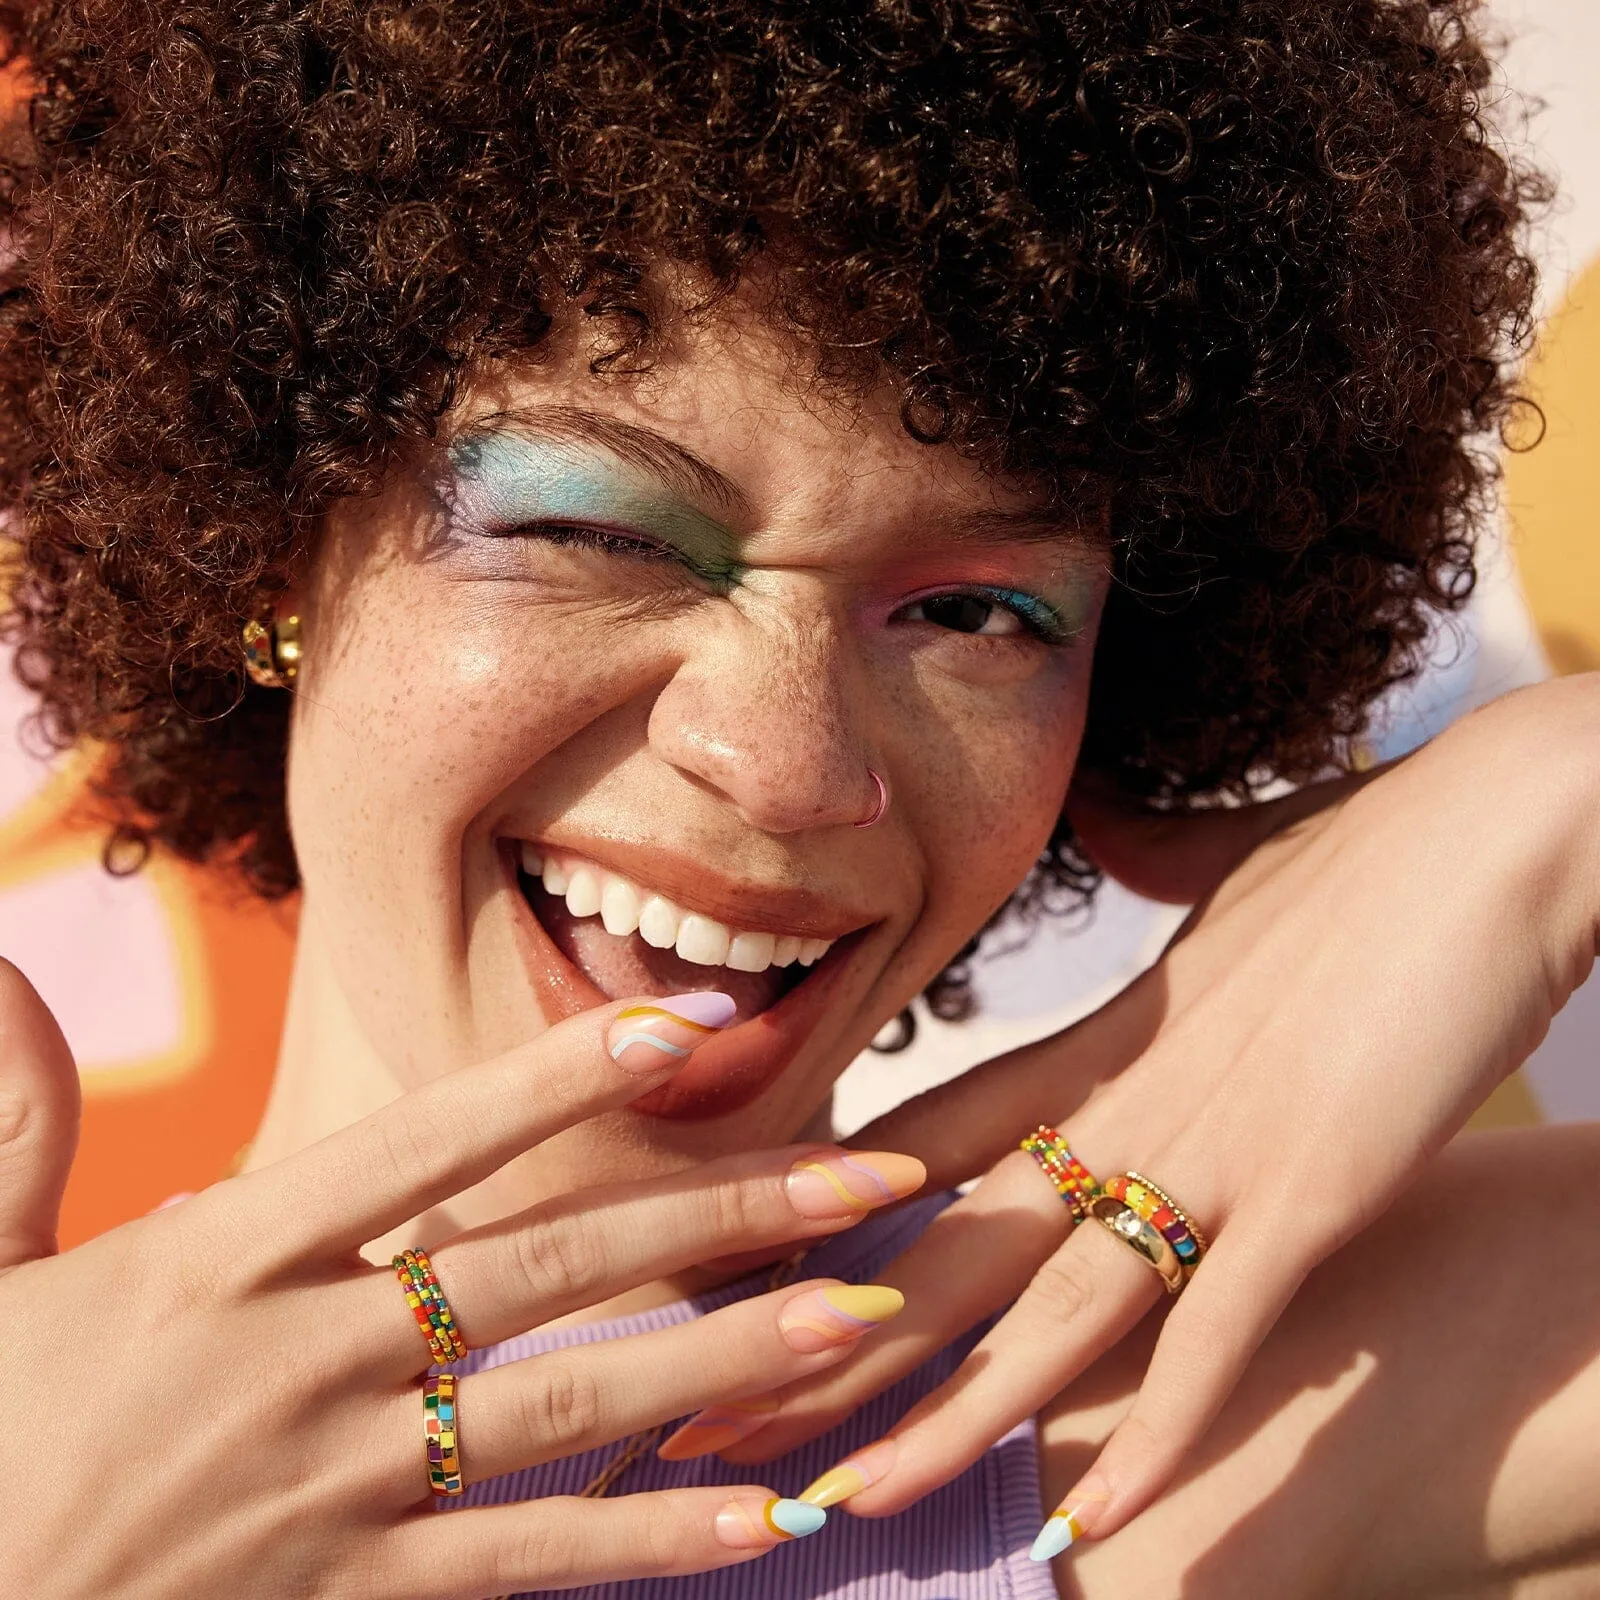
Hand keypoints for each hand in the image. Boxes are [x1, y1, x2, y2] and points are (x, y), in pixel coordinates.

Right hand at [5, 967, 922, 1596]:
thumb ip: (16, 1110)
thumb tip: (8, 962)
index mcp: (217, 1258)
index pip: (427, 1140)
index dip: (560, 1076)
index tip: (688, 1028)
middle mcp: (296, 1359)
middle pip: (548, 1263)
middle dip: (721, 1212)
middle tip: (868, 1175)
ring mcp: (327, 1489)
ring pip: (566, 1407)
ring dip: (728, 1357)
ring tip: (862, 1317)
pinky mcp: (334, 1599)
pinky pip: (518, 1569)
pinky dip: (645, 1541)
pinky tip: (765, 1520)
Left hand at [703, 675, 1599, 1547]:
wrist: (1496, 826)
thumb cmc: (1369, 845)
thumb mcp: (1235, 867)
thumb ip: (1160, 865)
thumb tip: (1123, 823)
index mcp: (1101, 1036)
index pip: (926, 1136)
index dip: (827, 1213)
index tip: (739, 1270)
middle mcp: (1130, 1101)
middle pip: (949, 1240)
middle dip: (834, 1342)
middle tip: (716, 1417)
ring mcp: (1216, 1149)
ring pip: (1047, 1309)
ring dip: (946, 1419)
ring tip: (842, 1502)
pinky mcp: (1316, 1187)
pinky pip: (1218, 1336)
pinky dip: (1156, 1436)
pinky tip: (1087, 1524)